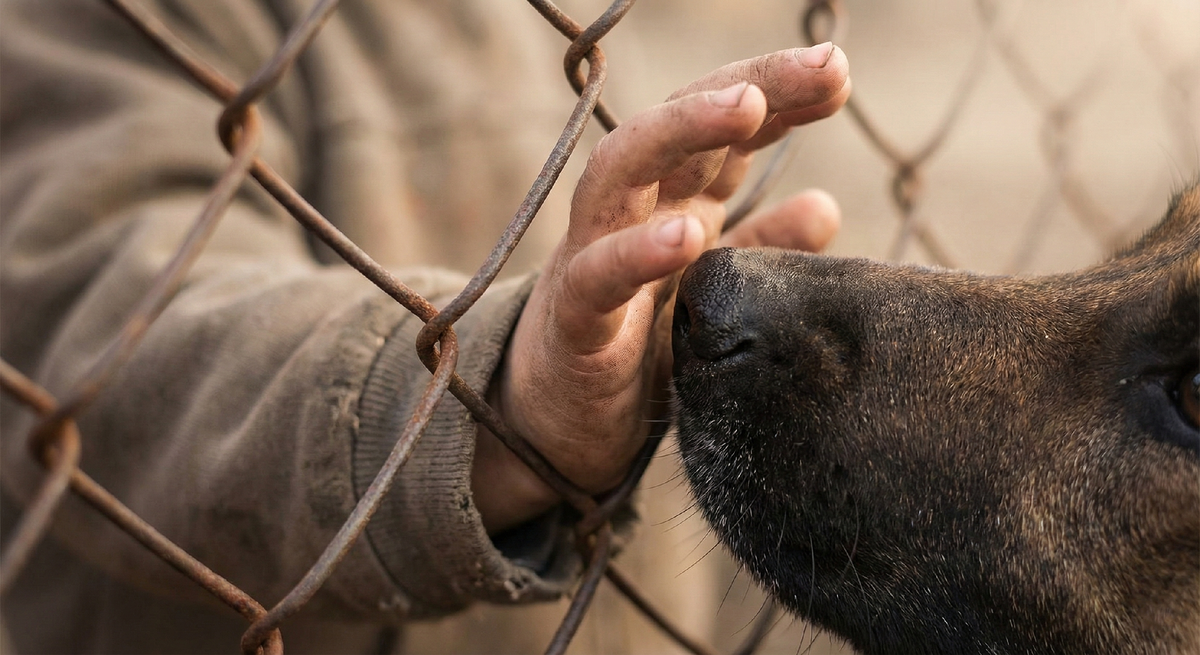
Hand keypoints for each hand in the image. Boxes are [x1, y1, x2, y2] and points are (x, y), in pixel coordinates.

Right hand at [473, 43, 850, 532]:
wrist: (557, 429)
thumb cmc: (637, 351)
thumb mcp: (713, 295)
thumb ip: (760, 249)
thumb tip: (825, 204)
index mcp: (674, 203)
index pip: (725, 132)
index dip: (780, 95)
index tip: (839, 77)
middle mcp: (632, 213)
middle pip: (679, 124)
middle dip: (750, 84)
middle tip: (823, 68)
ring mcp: (595, 257)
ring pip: (622, 169)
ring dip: (682, 130)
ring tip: (746, 107)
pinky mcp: (574, 320)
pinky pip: (597, 278)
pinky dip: (636, 254)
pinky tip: (684, 235)